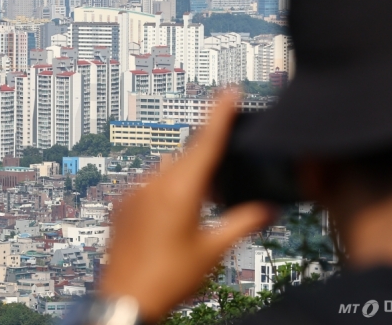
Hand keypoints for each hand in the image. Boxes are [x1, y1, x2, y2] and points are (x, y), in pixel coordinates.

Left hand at [100, 90, 276, 322]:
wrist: (125, 299)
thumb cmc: (168, 278)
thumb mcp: (213, 250)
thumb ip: (243, 223)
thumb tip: (268, 210)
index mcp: (180, 190)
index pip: (207, 142)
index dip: (221, 115)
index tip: (230, 92)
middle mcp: (154, 183)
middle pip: (188, 155)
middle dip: (207, 156)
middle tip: (222, 177)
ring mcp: (134, 192)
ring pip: (167, 169)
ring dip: (185, 176)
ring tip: (198, 205)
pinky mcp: (123, 204)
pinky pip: (149, 183)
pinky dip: (165, 189)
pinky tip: (172, 215)